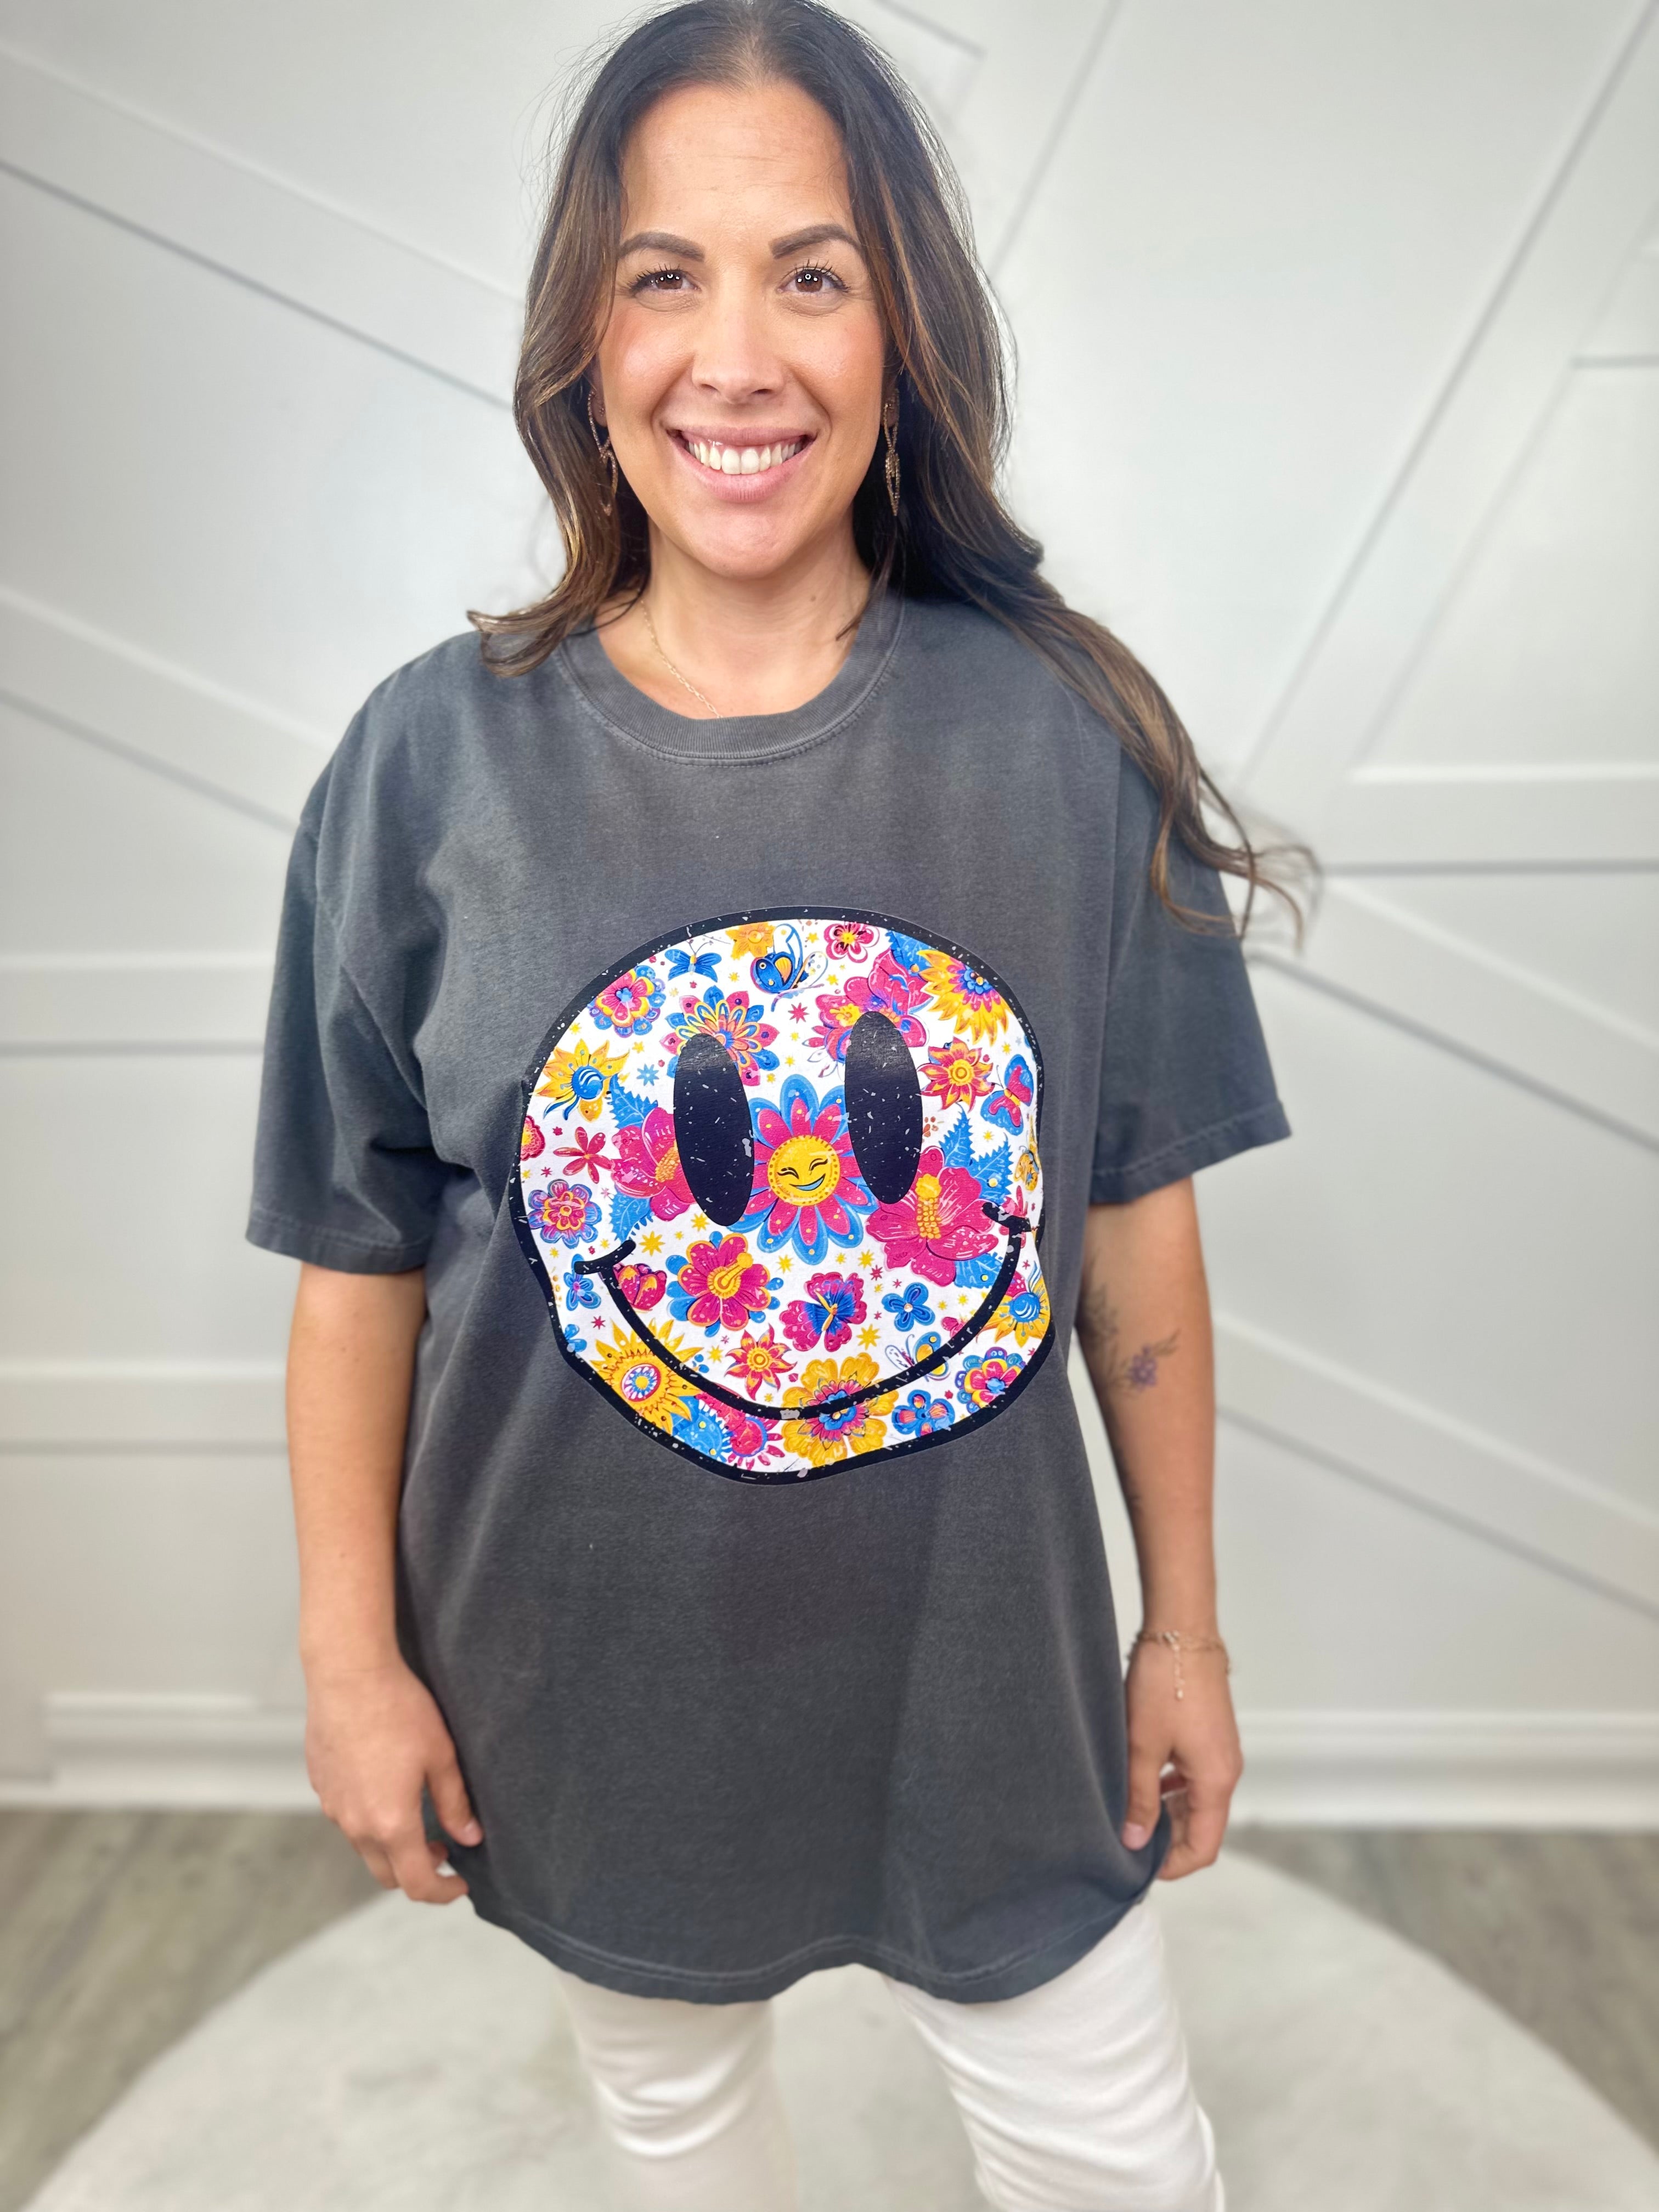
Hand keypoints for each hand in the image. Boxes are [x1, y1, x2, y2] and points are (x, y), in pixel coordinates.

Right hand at [304, 1657, 481, 1902]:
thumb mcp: (441, 1756)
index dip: (442, 1892)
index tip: (461, 1884)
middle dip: (417, 1872)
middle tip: (442, 1849)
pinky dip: (370, 1820)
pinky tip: (385, 1787)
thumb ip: (454, 1804)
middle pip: (386, 1874)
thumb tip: (469, 1838)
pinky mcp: (321, 1786)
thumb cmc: (399, 1709)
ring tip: (417, 1816)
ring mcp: (333, 1807)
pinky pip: (347, 1818)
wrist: (348, 1674)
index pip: (416, 1883)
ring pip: (364, 1847)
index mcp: (391, 1823)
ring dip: (391, 1846)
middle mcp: (356, 1825)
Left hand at [1120, 1640, 1242, 1879]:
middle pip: (1203, 1827)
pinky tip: (1144, 1783)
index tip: (1139, 1868)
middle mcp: (1225, 1771)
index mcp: (1216, 1781)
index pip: (1204, 1847)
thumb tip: (1135, 1841)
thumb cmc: (1162, 1686)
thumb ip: (1139, 1796)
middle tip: (1127, 1842)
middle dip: (1169, 1842)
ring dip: (1169, 1814)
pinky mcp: (1210, 1736)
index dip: (1174, 1866)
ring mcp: (1220, 1753)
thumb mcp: (1142, 1746)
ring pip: (1197, 1802)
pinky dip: (1173, 1789)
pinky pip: (1195, 1778)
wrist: (1181, 1633)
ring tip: (1130, 1814)